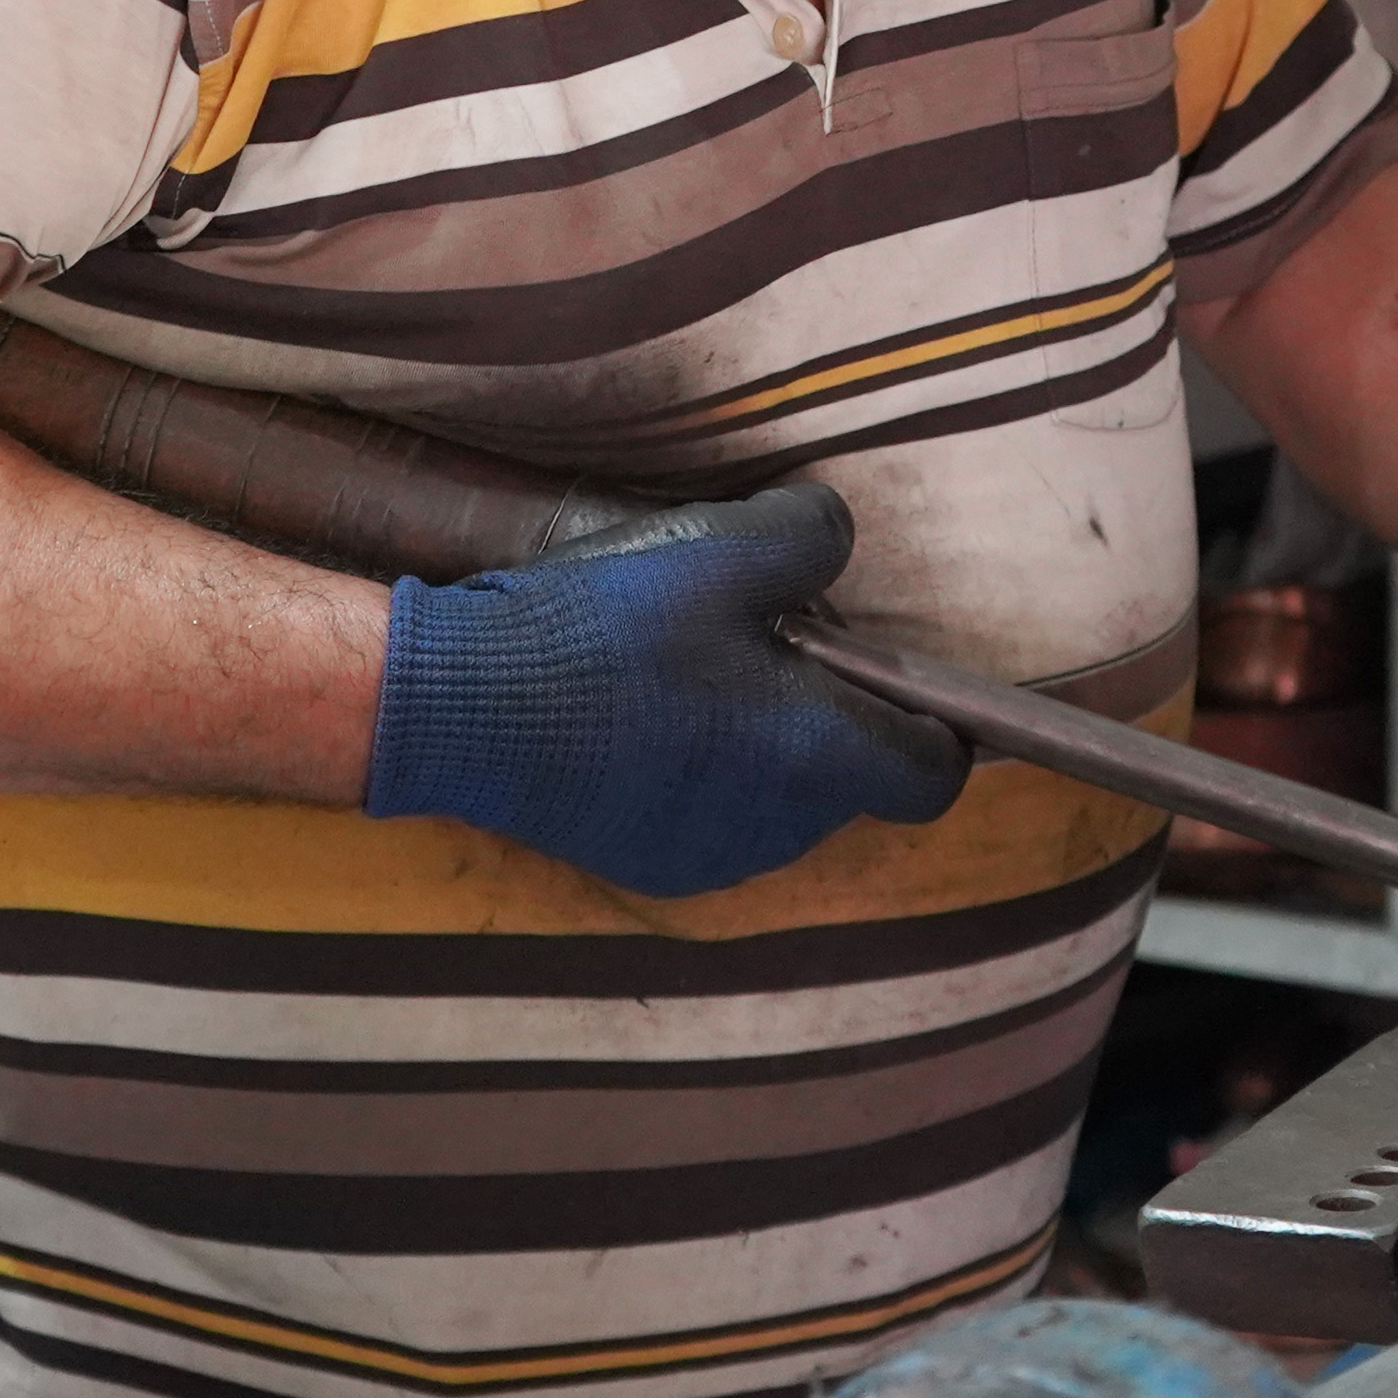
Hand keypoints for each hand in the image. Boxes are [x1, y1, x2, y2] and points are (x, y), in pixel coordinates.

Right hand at [359, 485, 968, 895]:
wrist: (461, 705)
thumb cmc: (603, 630)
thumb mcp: (721, 548)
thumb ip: (809, 537)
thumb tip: (830, 538)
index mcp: (813, 757)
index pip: (931, 775)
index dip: (936, 727)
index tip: (909, 681)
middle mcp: (775, 827)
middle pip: (851, 780)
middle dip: (833, 715)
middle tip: (776, 641)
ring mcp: (708, 855)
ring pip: (780, 799)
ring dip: (765, 744)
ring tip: (701, 672)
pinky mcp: (645, 861)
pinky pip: (712, 816)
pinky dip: (704, 770)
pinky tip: (646, 713)